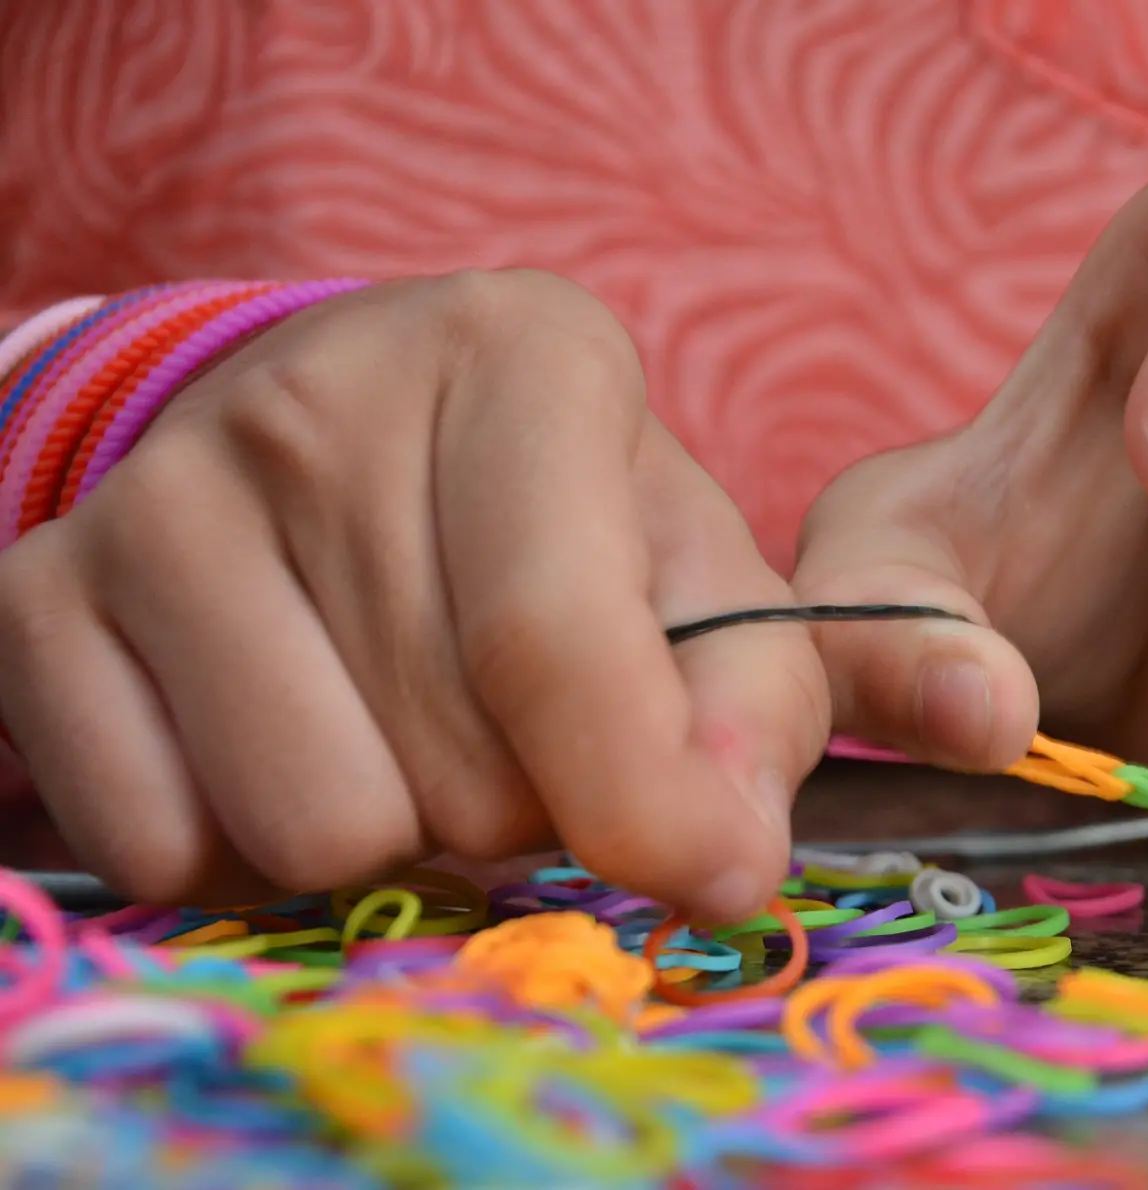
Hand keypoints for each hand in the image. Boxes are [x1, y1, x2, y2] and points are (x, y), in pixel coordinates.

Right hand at [0, 271, 828, 917]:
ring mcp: (155, 492)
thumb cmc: (568, 525)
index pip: (553, 635)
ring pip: (305, 828)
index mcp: (518, 355)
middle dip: (517, 804)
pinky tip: (295, 748)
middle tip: (514, 730)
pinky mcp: (40, 596)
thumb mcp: (705, 580)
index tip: (706, 872)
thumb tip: (726, 867)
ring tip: (411, 736)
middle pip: (448, 767)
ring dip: (393, 834)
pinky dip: (250, 853)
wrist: (365, 440)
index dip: (640, 800)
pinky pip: (164, 846)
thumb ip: (751, 713)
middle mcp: (315, 398)